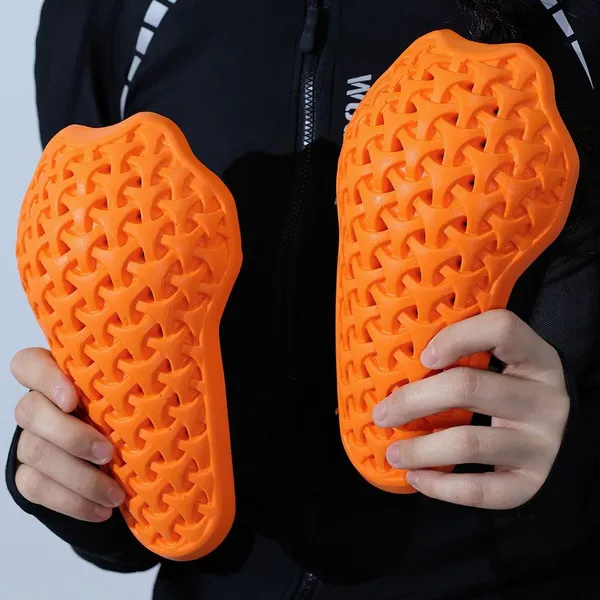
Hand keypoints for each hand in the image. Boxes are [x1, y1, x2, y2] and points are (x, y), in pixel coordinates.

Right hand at [11, 348, 124, 521]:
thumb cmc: (128, 414)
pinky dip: (72, 502)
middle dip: (71, 437)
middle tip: (108, 454)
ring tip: (115, 494)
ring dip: (79, 478)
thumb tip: (178, 387)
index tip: (72, 399)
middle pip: (30, 411)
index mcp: (59, 376)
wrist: (114, 456)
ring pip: (35, 453)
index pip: (30, 364)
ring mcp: (28, 439)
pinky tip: (101, 510)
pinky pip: (36, 488)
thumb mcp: (132, 397)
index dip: (45, 379)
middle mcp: (37, 404)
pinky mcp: (27, 474)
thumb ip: (136, 387)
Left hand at [372, 310, 569, 509]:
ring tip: (392, 453)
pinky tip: (417, 478)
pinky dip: (442, 487)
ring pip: (469, 443)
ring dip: (420, 450)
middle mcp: (545, 398)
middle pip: (468, 387)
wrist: (559, 440)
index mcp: (536, 357)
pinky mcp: (533, 481)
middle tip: (381, 414)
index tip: (423, 356)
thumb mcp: (500, 364)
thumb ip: (462, 355)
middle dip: (413, 400)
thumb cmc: (507, 392)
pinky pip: (483, 490)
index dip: (458, 337)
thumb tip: (394, 363)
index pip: (502, 328)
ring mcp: (542, 443)